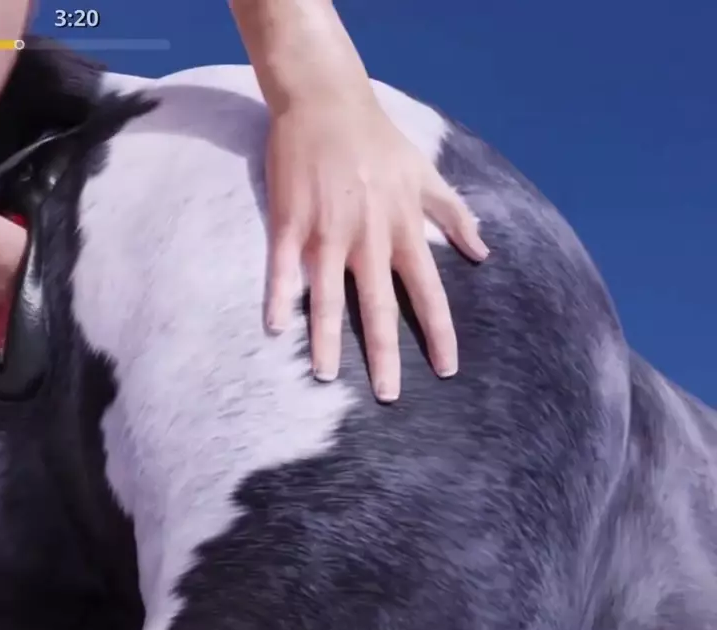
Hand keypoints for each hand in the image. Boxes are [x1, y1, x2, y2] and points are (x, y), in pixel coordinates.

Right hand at [262, 95, 488, 401]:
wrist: (326, 101)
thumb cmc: (377, 138)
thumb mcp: (425, 172)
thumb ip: (453, 214)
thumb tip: (482, 252)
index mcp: (401, 229)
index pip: (428, 292)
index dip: (439, 332)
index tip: (447, 369)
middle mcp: (368, 237)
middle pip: (378, 307)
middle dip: (385, 356)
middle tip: (388, 398)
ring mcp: (326, 231)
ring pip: (329, 296)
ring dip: (328, 340)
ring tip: (326, 376)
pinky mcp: (290, 222)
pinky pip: (283, 268)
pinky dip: (280, 297)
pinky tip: (276, 328)